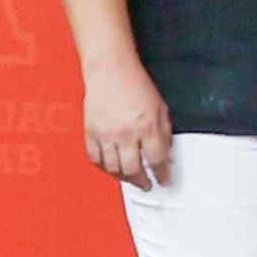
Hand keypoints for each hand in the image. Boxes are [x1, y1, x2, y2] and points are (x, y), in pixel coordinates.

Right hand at [83, 59, 174, 189]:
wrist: (110, 71)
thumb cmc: (137, 86)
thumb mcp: (161, 109)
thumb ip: (164, 133)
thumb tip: (166, 155)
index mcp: (147, 126)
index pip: (157, 160)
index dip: (162, 175)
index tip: (164, 182)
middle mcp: (126, 133)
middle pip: (133, 169)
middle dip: (142, 181)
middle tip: (147, 185)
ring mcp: (106, 134)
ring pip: (113, 168)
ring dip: (124, 178)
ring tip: (131, 179)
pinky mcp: (90, 132)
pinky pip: (95, 158)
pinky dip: (104, 168)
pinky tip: (112, 169)